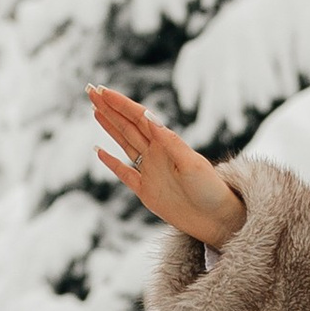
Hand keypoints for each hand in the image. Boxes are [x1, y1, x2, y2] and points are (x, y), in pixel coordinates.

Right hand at [89, 86, 246, 246]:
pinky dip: (111, 162)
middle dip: (109, 108)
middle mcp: (157, 154)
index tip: (102, 90)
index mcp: (167, 143)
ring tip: (95, 110)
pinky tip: (99, 150)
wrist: (218, 220)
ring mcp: (150, 172)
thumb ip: (169, 141)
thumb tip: (149, 116)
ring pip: (124, 143)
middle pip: (128, 126)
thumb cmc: (210, 190)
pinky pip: (124, 173)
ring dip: (110, 127)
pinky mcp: (146, 192)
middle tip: (91, 90)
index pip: (139, 117)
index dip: (120, 104)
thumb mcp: (191, 164)